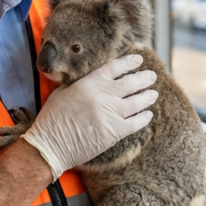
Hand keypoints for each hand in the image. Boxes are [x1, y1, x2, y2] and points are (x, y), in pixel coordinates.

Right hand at [23, 55, 157, 180]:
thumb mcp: (62, 92)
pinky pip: (136, 123)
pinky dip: (144, 118)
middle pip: (130, 82)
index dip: (129, 62)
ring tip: (153, 93)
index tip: (138, 60)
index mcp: (89, 83)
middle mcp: (103, 95)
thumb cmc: (52, 119)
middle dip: (144, 78)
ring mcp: (111, 113)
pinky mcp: (115, 132)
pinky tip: (148, 115)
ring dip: (147, 96)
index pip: (115, 67)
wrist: (51, 145)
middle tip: (152, 76)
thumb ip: (79, 84)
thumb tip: (90, 80)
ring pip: (137, 102)